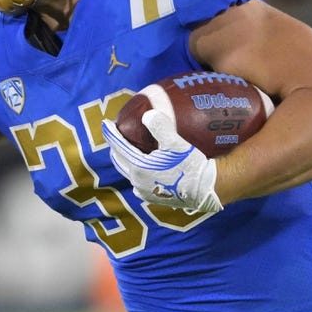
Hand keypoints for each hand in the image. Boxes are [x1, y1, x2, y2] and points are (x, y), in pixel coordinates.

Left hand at [102, 109, 222, 213]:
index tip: (106, 123)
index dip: (111, 134)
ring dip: (126, 158)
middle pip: (119, 160)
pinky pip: (137, 180)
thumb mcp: (177, 144)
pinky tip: (144, 164)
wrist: (205, 190)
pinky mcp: (151, 197)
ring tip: (130, 148)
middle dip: (116, 146)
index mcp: (139, 167)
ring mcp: (143, 190)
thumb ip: (160, 127)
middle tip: (117, 134)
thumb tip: (147, 114)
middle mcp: (136, 181)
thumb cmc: (192, 166)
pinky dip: (136, 170)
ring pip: (127, 171)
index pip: (119, 146)